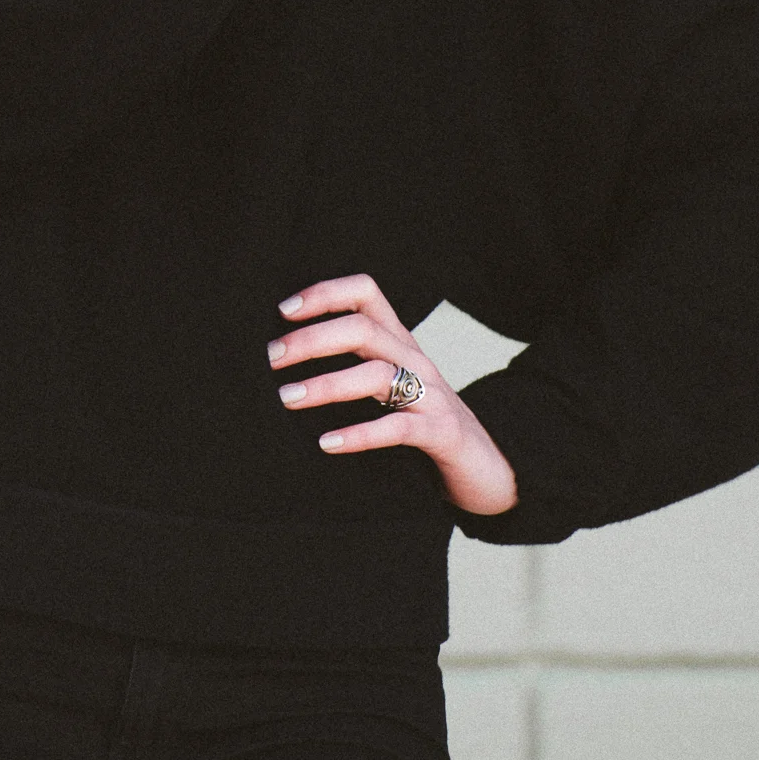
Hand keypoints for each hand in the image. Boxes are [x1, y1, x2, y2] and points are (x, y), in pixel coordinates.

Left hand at [266, 271, 518, 515]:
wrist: (487, 467)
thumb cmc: (423, 423)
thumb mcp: (389, 385)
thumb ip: (351, 367)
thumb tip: (284, 365)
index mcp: (399, 341)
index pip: (365, 293)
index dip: (325, 293)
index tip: (283, 311)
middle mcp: (415, 359)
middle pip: (363, 329)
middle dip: (313, 339)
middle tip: (271, 358)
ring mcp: (432, 395)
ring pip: (378, 374)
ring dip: (328, 384)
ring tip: (287, 397)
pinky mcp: (443, 433)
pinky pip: (400, 427)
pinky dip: (361, 433)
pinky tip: (328, 443)